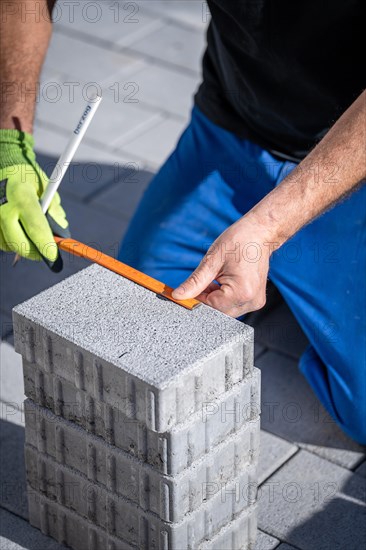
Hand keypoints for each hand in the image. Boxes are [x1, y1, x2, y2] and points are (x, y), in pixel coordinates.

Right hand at [0, 129, 69, 265]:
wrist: (2, 163)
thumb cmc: (27, 176)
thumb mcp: (46, 187)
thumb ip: (55, 210)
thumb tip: (61, 231)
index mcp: (23, 197)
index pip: (37, 229)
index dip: (47, 247)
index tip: (54, 256)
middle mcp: (4, 207)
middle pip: (20, 243)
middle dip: (35, 253)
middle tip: (45, 253)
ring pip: (7, 245)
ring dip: (21, 247)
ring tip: (30, 238)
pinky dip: (9, 242)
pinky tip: (17, 233)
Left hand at [172, 216, 272, 316]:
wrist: (260, 233)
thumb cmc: (239, 241)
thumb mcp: (212, 260)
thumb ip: (194, 282)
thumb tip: (178, 295)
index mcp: (242, 292)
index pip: (211, 307)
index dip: (197, 299)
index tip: (190, 288)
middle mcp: (251, 301)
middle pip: (219, 312)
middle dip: (206, 299)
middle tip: (205, 279)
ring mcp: (255, 302)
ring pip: (225, 310)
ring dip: (215, 298)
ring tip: (216, 278)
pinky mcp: (255, 300)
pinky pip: (233, 305)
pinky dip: (224, 297)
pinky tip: (223, 282)